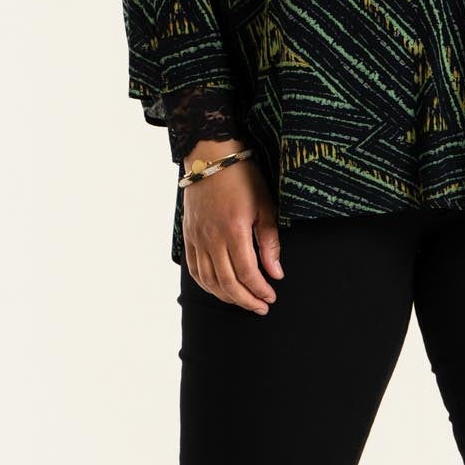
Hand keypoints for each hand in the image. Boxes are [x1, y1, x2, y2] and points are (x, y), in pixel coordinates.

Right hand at [182, 139, 283, 312]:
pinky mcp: (189, 235)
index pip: (247, 273)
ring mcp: (197, 238)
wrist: (210, 156)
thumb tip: (276, 273)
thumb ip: (270, 242)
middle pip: (227, 283)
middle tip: (261, 307)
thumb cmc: (242, 177)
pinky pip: (194, 269)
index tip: (271, 296)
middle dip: (246, 300)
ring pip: (209, 280)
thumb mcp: (265, 206)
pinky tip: (219, 289)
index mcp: (233, 230)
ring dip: (227, 296)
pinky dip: (207, 284)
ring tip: (243, 301)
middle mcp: (212, 238)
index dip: (259, 290)